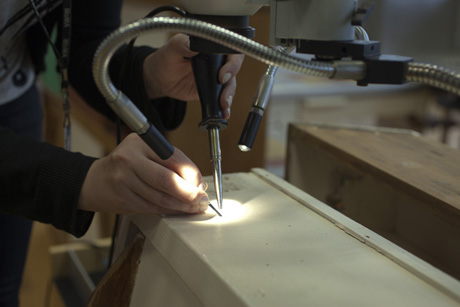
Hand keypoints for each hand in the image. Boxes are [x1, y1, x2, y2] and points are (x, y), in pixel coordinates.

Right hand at [78, 133, 208, 214]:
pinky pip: (152, 207)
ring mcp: (124, 181)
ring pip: (161, 198)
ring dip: (181, 206)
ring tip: (194, 207)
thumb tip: (197, 181)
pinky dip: (168, 211)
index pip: (173, 158)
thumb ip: (171, 162)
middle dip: (189, 193)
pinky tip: (178, 211)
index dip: (191, 174)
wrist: (95, 181)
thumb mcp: (146, 152)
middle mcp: (130, 159)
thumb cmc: (127, 164)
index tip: (201, 184)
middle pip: (167, 181)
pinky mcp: (123, 199)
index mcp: (140, 143)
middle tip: (201, 200)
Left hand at [143, 33, 243, 118]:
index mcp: (210, 46)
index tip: (222, 73)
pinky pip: (222, 98)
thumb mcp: (170, 49)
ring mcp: (215, 76)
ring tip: (223, 104)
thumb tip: (193, 44)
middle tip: (223, 89)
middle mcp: (216, 60)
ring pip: (230, 85)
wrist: (160, 79)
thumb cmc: (165, 60)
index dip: (231, 61)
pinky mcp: (212, 90)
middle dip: (231, 81)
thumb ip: (180, 44)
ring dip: (229, 95)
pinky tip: (224, 113)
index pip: (229, 49)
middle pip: (234, 69)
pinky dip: (225, 107)